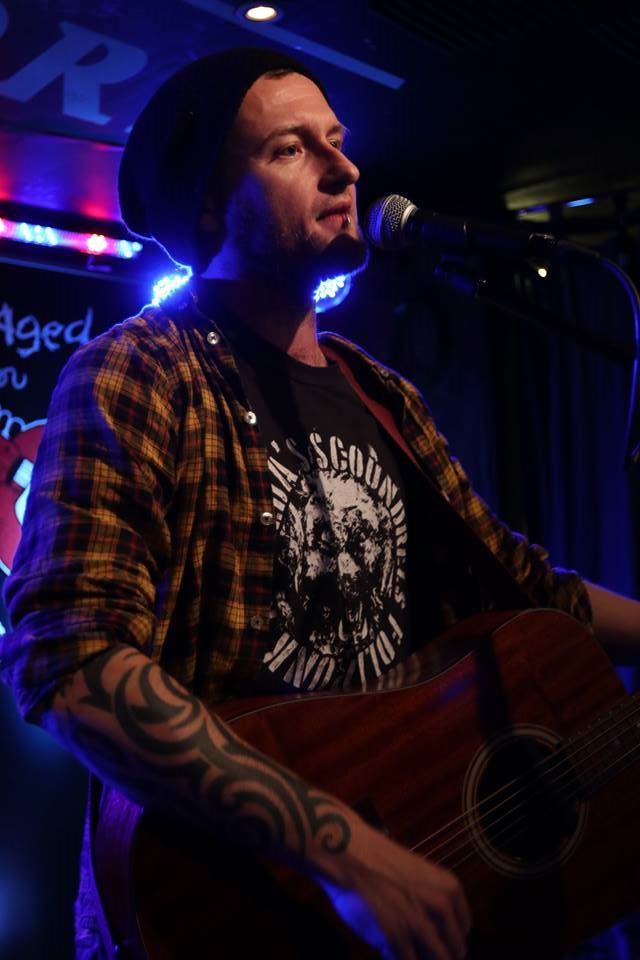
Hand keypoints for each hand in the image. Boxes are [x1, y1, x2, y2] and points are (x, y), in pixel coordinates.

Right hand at [313, 814, 470, 959]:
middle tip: (418, 950)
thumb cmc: (381, 862)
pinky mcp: (396, 938)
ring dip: (421, 958)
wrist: (351, 853)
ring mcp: (419, 924)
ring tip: (405, 949)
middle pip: (453, 953)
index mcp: (450, 890)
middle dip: (437, 955)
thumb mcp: (420, 877)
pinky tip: (389, 949)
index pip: (464, 931)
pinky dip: (402, 959)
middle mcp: (441, 908)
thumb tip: (437, 935)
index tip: (435, 941)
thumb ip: (434, 904)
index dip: (448, 940)